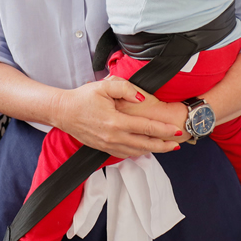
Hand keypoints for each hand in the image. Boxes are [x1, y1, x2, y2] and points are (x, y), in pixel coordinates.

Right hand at [52, 78, 183, 158]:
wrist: (63, 112)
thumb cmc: (82, 98)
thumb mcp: (104, 86)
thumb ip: (125, 89)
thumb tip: (142, 98)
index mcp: (115, 122)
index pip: (146, 128)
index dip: (163, 130)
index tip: (176, 131)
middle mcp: (113, 137)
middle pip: (145, 145)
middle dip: (164, 145)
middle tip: (178, 144)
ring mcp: (108, 145)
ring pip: (136, 152)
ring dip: (153, 150)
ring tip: (165, 147)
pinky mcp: (103, 148)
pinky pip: (125, 154)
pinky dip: (138, 152)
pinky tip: (145, 148)